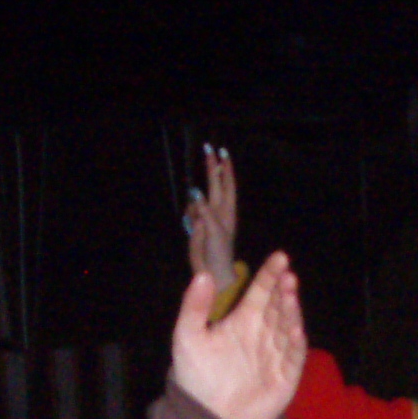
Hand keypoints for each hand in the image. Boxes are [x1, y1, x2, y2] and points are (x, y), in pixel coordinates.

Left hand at [170, 250, 304, 418]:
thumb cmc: (197, 377)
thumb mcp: (188, 337)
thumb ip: (194, 307)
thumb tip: (203, 274)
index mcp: (243, 320)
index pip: (261, 292)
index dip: (270, 275)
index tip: (280, 257)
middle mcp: (263, 333)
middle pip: (278, 305)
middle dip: (284, 289)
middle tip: (287, 275)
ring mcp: (276, 354)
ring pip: (288, 326)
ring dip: (291, 310)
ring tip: (291, 293)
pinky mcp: (285, 376)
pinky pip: (293, 356)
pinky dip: (295, 343)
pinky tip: (295, 328)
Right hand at [184, 144, 238, 291]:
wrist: (211, 270)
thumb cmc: (220, 252)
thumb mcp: (216, 231)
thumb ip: (205, 211)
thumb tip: (196, 192)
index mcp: (227, 210)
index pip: (227, 184)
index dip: (225, 168)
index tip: (222, 152)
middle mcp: (218, 209)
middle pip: (214, 182)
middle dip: (211, 166)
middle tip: (207, 148)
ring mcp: (206, 215)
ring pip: (197, 199)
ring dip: (195, 204)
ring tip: (200, 226)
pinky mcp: (195, 223)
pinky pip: (190, 211)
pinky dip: (190, 215)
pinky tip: (194, 228)